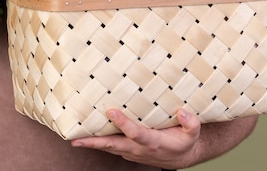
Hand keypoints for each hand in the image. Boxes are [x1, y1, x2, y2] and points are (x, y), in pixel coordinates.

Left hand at [71, 108, 199, 168]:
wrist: (179, 156)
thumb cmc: (184, 140)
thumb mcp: (193, 133)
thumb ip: (190, 123)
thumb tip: (183, 112)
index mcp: (153, 142)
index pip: (136, 133)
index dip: (123, 123)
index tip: (111, 110)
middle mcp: (138, 148)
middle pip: (113, 145)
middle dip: (95, 142)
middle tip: (77, 140)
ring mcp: (131, 151)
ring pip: (108, 147)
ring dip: (91, 144)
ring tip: (73, 138)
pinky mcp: (127, 149)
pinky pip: (110, 146)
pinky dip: (97, 142)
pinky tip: (84, 135)